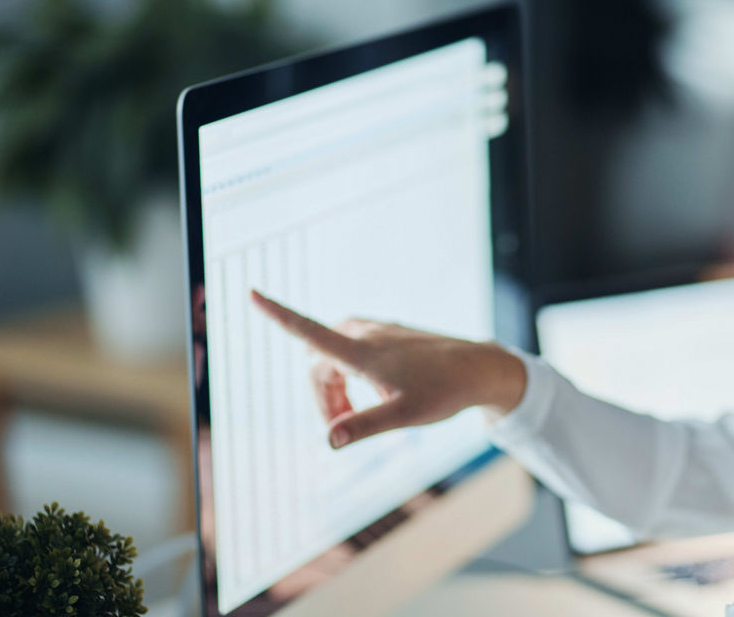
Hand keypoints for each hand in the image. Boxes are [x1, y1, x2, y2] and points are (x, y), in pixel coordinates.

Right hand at [249, 290, 526, 448]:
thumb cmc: (445, 392)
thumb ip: (364, 426)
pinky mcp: (391, 335)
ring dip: (336, 386)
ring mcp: (380, 332)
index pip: (309, 331)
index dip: (278, 314)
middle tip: (342, 427)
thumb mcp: (404, 416)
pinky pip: (354, 350)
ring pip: (336, 356)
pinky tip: (379, 393)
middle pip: (319, 363)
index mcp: (363, 352)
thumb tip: (328, 440)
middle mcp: (367, 334)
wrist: (481, 368)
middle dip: (322, 396)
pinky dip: (353, 375)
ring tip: (360, 412)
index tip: (251, 293)